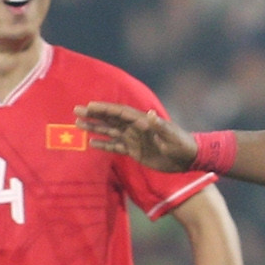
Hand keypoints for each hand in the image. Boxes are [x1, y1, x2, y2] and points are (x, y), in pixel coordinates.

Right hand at [76, 102, 197, 172]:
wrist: (188, 158)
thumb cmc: (182, 144)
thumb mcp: (172, 136)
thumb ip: (160, 126)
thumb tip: (149, 115)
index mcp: (143, 121)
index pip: (120, 112)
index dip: (105, 109)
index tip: (89, 106)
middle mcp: (135, 128)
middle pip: (111, 119)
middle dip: (94, 115)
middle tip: (76, 111)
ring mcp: (134, 139)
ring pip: (110, 131)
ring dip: (95, 127)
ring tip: (78, 124)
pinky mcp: (135, 151)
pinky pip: (115, 146)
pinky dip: (104, 145)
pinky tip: (91, 143)